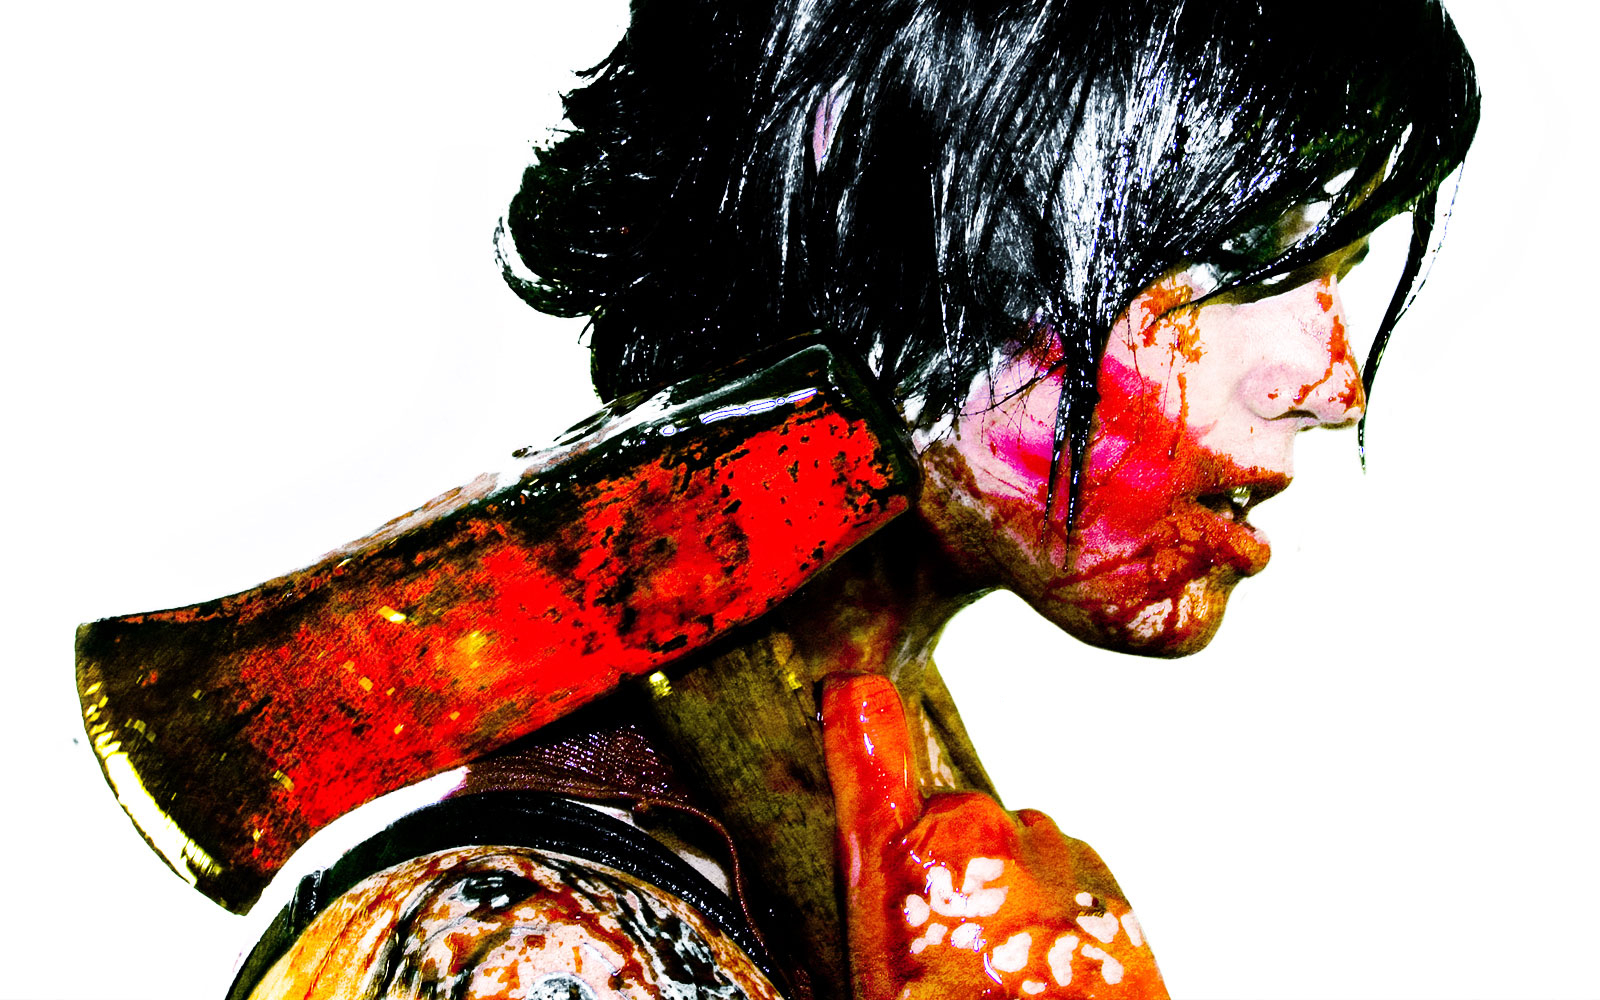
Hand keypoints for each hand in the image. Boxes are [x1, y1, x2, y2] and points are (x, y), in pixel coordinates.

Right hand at [822, 674, 1167, 998]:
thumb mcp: (880, 964)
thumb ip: (879, 884)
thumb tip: (884, 867)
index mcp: (907, 864)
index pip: (871, 759)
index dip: (861, 722)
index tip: (854, 694)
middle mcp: (984, 845)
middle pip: (956, 820)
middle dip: (950, 865)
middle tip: (944, 944)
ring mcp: (1055, 867)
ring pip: (1021, 849)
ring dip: (1009, 886)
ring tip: (998, 971)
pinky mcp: (1111, 896)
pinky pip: (1072, 879)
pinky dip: (1058, 908)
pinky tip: (1042, 969)